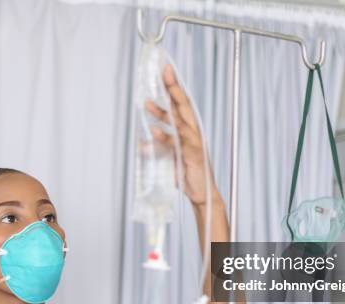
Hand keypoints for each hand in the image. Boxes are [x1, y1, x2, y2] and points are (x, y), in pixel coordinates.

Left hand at [145, 64, 221, 207]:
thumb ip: (158, 146)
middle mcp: (193, 131)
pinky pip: (176, 143)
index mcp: (189, 128)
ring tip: (147, 104)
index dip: (174, 86)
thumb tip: (142, 143)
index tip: (166, 70)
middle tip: (164, 72)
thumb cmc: (187, 171)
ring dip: (162, 112)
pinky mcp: (192, 154)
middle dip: (173, 88)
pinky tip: (154, 132)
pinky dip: (164, 137)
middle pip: (183, 105)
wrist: (201, 192)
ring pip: (178, 122)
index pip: (181, 103)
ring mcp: (194, 142)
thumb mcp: (170, 155)